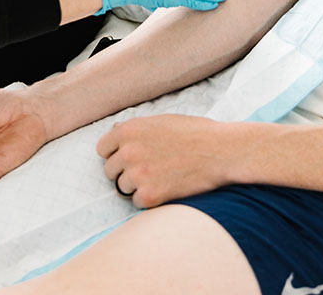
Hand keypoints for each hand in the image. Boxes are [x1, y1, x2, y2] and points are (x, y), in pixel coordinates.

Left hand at [97, 114, 229, 206]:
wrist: (219, 151)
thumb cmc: (194, 133)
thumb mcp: (161, 121)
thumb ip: (136, 129)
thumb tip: (114, 131)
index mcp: (129, 130)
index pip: (103, 148)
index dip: (115, 153)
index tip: (128, 157)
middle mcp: (128, 151)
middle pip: (110, 170)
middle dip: (125, 171)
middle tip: (148, 169)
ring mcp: (137, 174)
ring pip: (123, 187)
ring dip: (137, 185)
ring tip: (161, 176)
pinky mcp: (149, 195)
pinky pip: (137, 202)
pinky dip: (149, 198)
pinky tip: (166, 187)